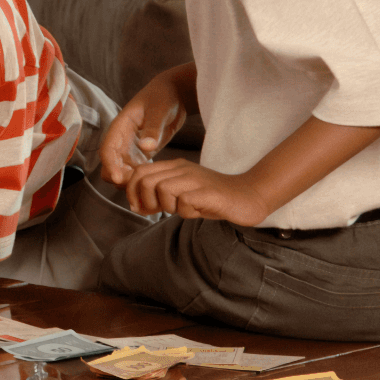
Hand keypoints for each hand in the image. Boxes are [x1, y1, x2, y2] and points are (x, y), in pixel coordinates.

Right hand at [101, 81, 187, 186]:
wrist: (174, 93)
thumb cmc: (164, 97)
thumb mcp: (159, 110)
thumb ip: (153, 128)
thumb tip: (146, 147)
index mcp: (120, 126)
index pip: (108, 149)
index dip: (110, 165)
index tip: (119, 179)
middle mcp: (122, 139)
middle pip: (111, 164)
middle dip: (118, 177)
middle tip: (136, 188)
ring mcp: (131, 147)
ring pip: (121, 170)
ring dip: (129, 180)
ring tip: (146, 189)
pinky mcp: (141, 153)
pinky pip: (134, 170)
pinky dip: (139, 178)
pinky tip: (152, 183)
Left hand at [122, 159, 270, 225]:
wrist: (247, 195)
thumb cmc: (212, 198)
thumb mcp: (181, 195)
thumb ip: (159, 195)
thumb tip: (136, 205)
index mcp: (174, 167)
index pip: (138, 172)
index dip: (132, 192)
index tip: (140, 208)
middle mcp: (182, 168)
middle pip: (145, 181)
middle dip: (146, 201)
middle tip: (159, 212)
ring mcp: (195, 178)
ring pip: (162, 190)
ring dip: (168, 206)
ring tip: (184, 209)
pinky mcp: (208, 192)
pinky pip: (184, 202)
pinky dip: (186, 212)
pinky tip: (198, 211)